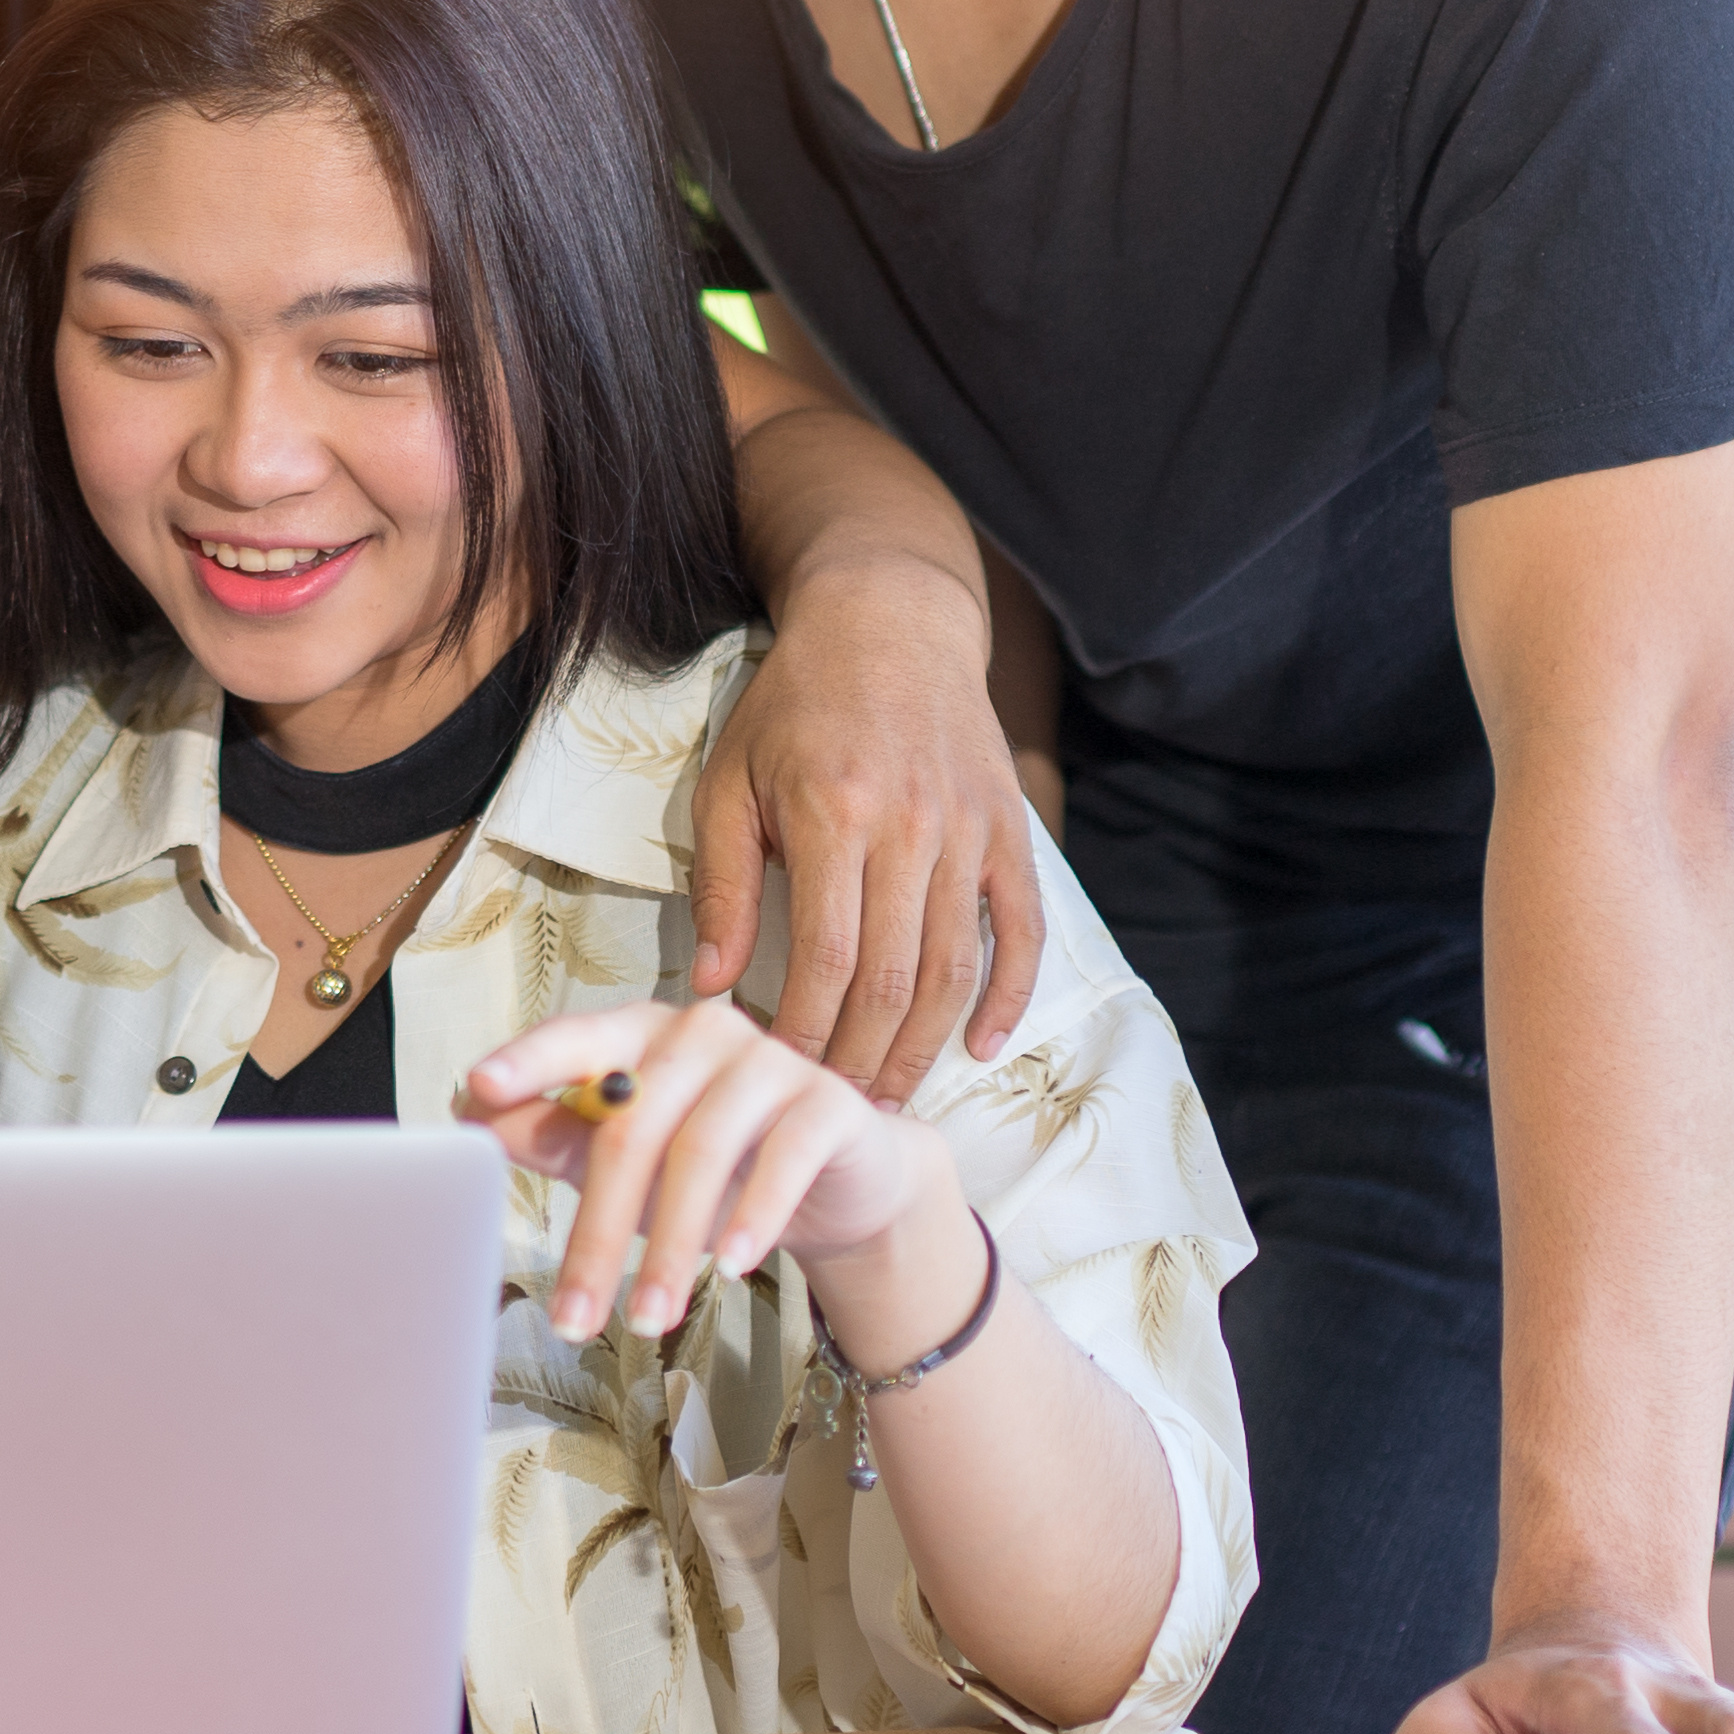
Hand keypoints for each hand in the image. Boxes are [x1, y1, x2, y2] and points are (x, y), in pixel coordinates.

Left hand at [462, 995, 961, 1342]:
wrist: (835, 1183)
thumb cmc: (712, 1167)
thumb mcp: (625, 1158)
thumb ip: (555, 1134)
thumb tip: (471, 1114)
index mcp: (638, 1033)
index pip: (574, 1038)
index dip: (526, 1062)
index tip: (477, 1088)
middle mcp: (701, 1031)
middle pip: (631, 1128)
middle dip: (599, 1234)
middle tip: (574, 1317)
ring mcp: (769, 1060)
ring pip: (700, 1152)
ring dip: (670, 1248)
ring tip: (648, 1319)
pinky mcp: (828, 1103)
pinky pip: (784, 1159)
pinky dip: (752, 1216)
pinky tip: (730, 1266)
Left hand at [693, 573, 1047, 1097]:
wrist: (889, 623)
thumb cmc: (793, 706)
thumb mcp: (731, 781)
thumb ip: (724, 885)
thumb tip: (713, 984)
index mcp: (832, 818)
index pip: (825, 962)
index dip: (806, 1035)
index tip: (779, 1079)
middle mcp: (910, 830)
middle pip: (893, 982)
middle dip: (862, 1061)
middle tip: (833, 1111)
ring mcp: (969, 833)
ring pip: (954, 970)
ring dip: (923, 1047)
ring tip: (889, 1097)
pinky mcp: (1008, 832)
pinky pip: (1020, 931)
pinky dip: (1006, 997)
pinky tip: (980, 1045)